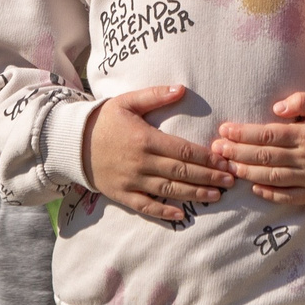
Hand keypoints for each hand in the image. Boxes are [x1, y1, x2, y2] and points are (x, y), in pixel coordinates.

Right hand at [85, 85, 232, 223]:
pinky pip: (146, 207)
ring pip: (169, 191)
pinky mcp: (122, 195)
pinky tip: (183, 216)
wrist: (73, 143)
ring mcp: (132, 181)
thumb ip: (155, 95)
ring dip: (194, 195)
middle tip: (231, 180)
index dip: (206, 158)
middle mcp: (141, 163)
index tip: (225, 161)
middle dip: (208, 177)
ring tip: (216, 196)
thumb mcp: (127, 101)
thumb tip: (182, 88)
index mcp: (145, 139)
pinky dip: (164, 213)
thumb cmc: (105, 120)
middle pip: (181, 173)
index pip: (183, 151)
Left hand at [212, 93, 304, 204]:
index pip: (268, 135)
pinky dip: (270, 194)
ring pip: (272, 177)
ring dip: (247, 173)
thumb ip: (304, 101)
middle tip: (215, 149)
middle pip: (264, 157)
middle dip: (237, 153)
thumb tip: (276, 109)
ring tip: (227, 167)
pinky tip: (254, 188)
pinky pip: (288, 197)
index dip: (243, 133)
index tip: (224, 130)